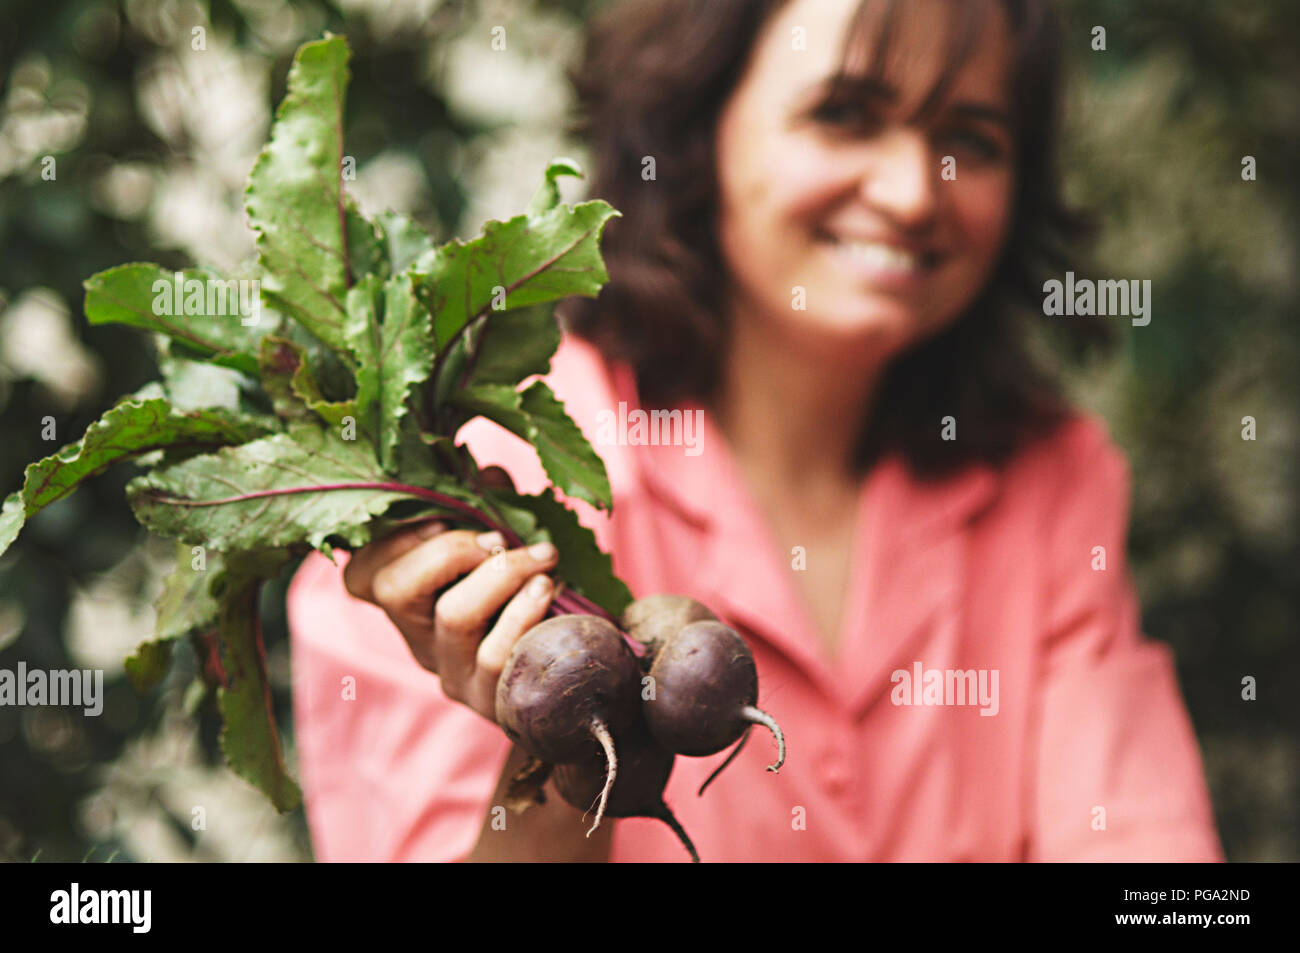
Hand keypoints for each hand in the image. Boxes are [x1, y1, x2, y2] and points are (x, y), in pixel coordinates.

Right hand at [341, 469, 558, 722]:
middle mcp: (421, 640)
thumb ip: (492, 508)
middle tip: (500, 539)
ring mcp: (452, 675)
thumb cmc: (536, 600)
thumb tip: (490, 474)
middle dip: (451, 549)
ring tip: (544, 558)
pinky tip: (552, 590)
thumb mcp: (510, 548)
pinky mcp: (490, 702)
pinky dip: (526, 612)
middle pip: (395, 589)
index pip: (361, 577)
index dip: (390, 541)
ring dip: (503, 574)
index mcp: (413, 602)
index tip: (440, 520)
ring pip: (453, 616)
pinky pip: (497, 655)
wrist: (579, 679)